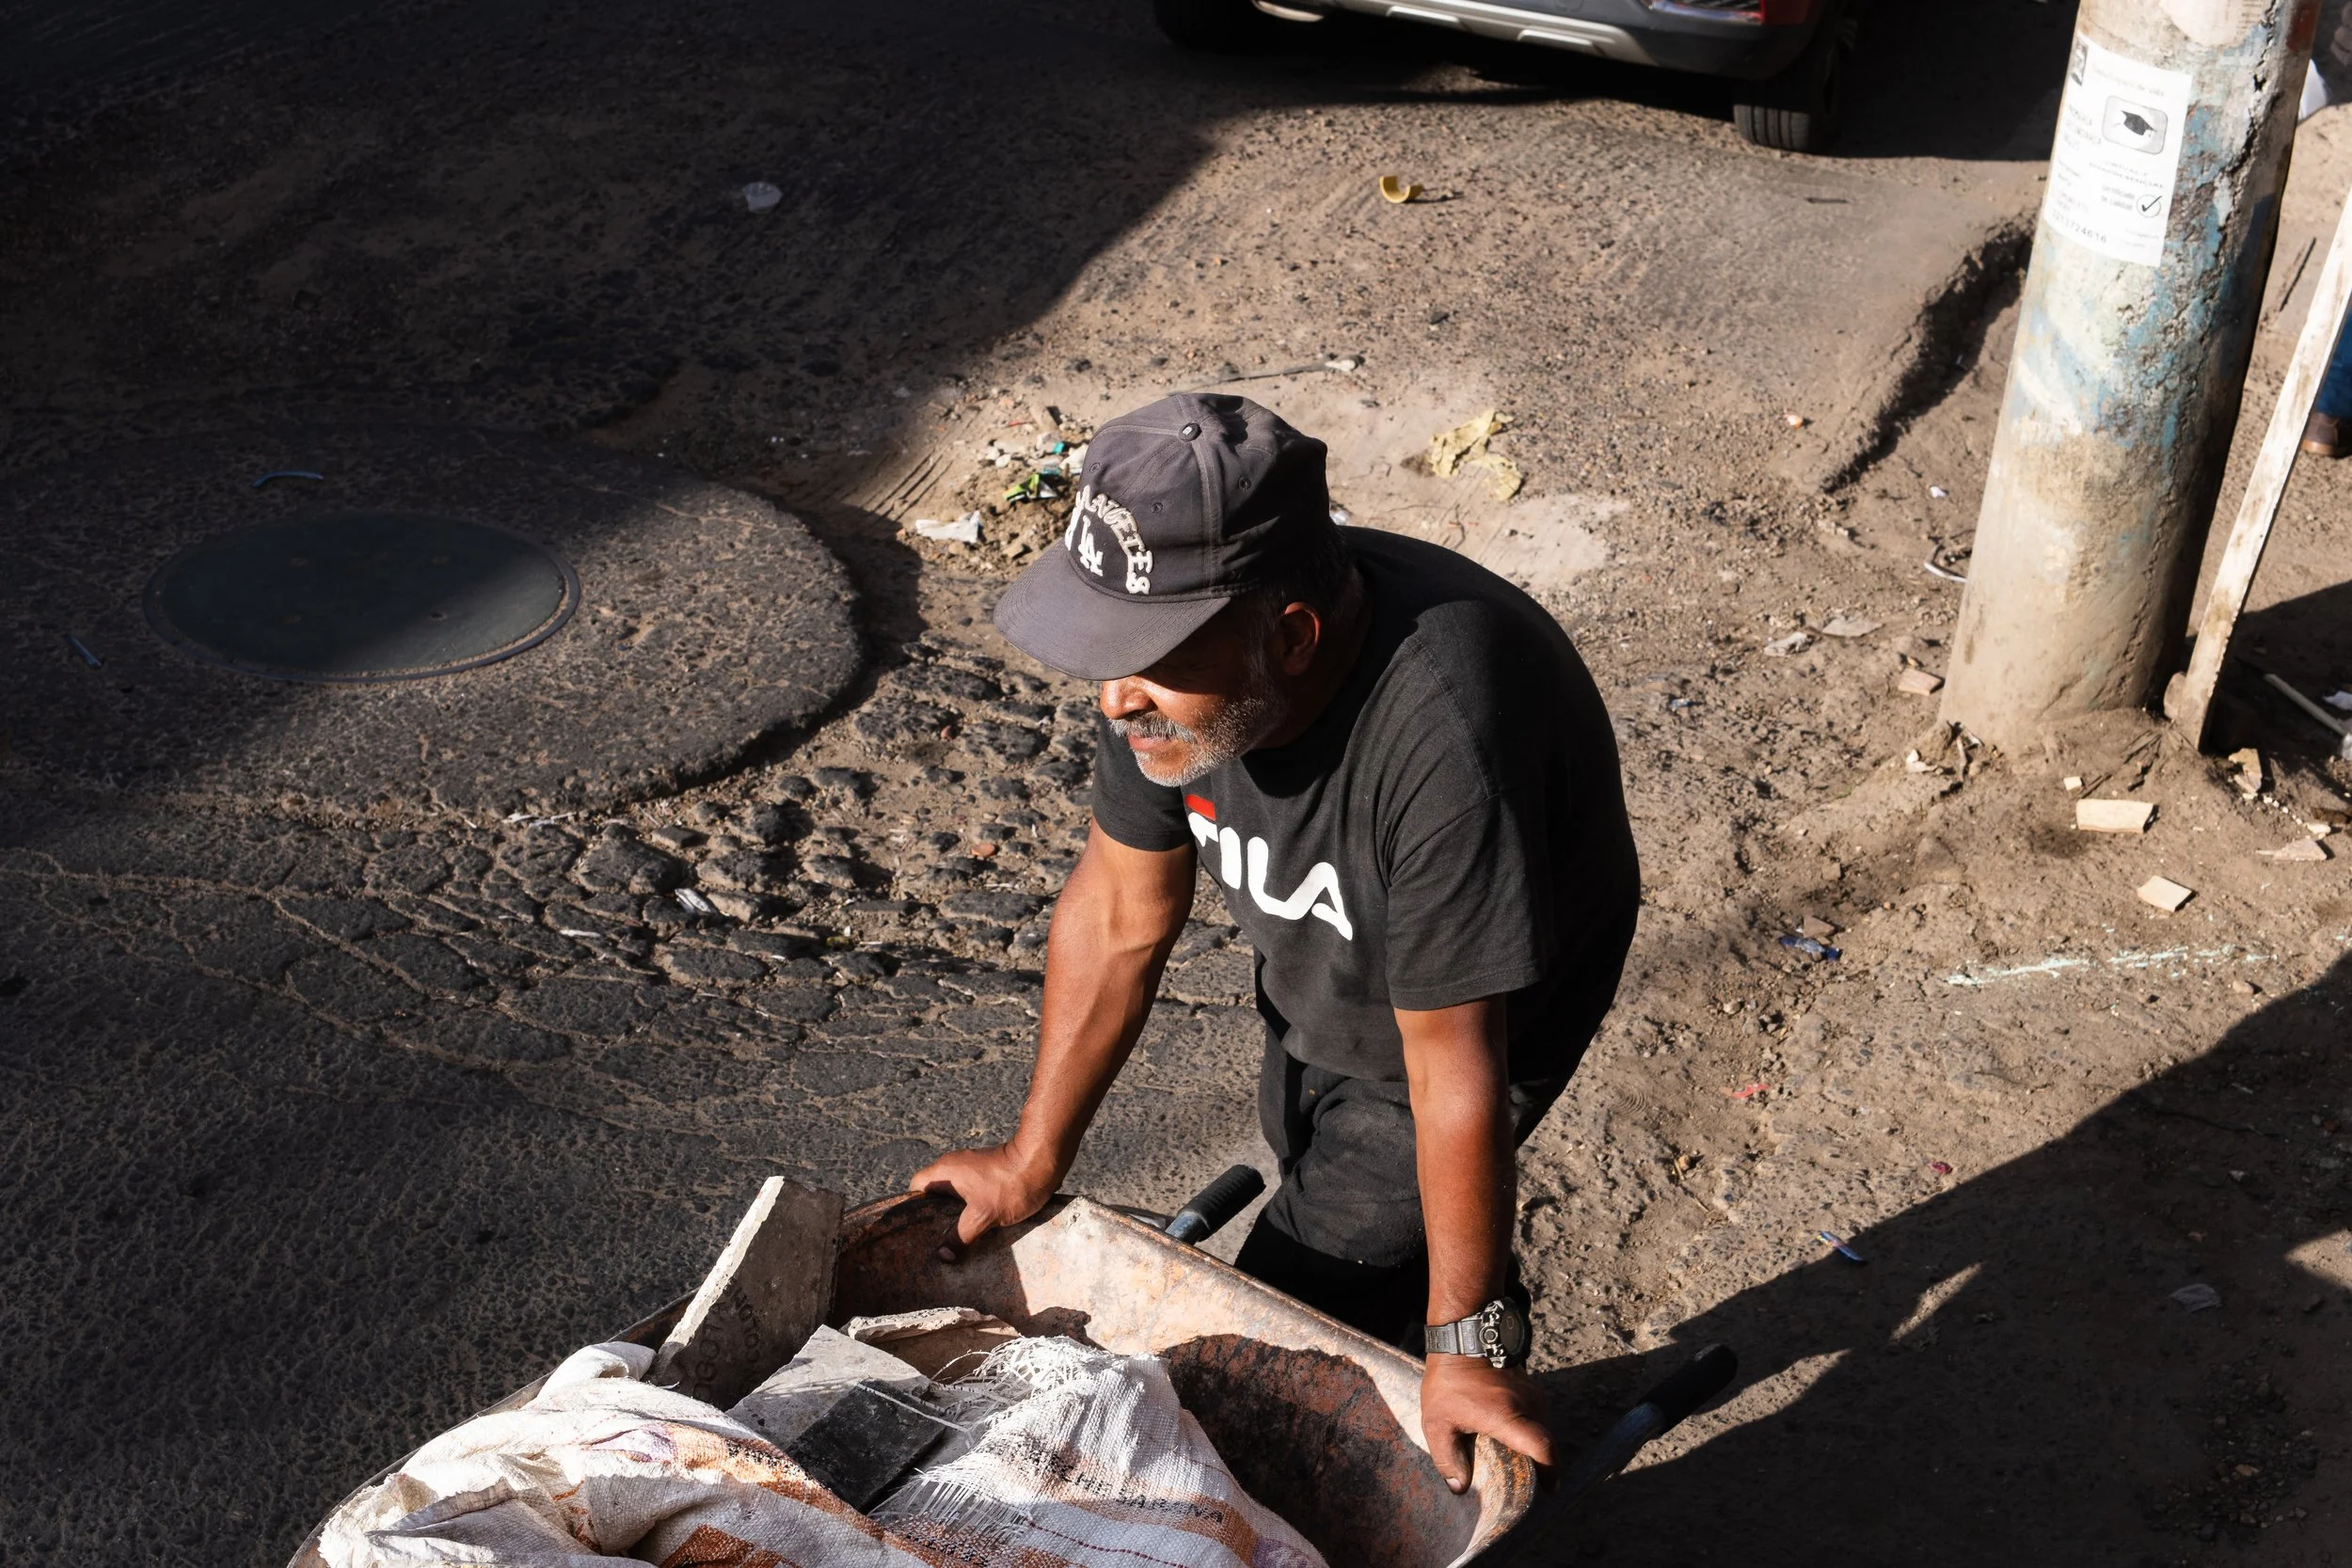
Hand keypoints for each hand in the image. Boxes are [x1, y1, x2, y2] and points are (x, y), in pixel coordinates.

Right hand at [907, 1143, 1059, 1260]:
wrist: (1044, 1161)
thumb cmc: (1010, 1185)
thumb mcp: (982, 1216)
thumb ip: (960, 1236)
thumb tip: (942, 1256)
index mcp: (946, 1171)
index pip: (916, 1186)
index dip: (913, 1207)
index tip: (917, 1229)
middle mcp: (955, 1167)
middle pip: (935, 1193)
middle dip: (936, 1217)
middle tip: (936, 1241)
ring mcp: (973, 1170)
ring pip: (955, 1195)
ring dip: (956, 1215)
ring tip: (956, 1240)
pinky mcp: (988, 1175)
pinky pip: (972, 1194)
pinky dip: (971, 1209)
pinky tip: (977, 1228)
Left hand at [1420, 1353, 1552, 1494]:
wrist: (1462, 1335)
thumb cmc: (1448, 1379)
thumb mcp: (1437, 1421)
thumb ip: (1447, 1457)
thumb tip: (1459, 1488)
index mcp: (1506, 1416)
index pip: (1541, 1446)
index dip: (1550, 1470)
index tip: (1550, 1487)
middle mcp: (1526, 1404)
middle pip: (1546, 1440)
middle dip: (1545, 1463)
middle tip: (1534, 1482)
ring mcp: (1531, 1392)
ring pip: (1544, 1426)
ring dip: (1538, 1445)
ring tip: (1525, 1462)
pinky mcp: (1530, 1385)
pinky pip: (1538, 1414)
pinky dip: (1533, 1429)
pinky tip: (1517, 1437)